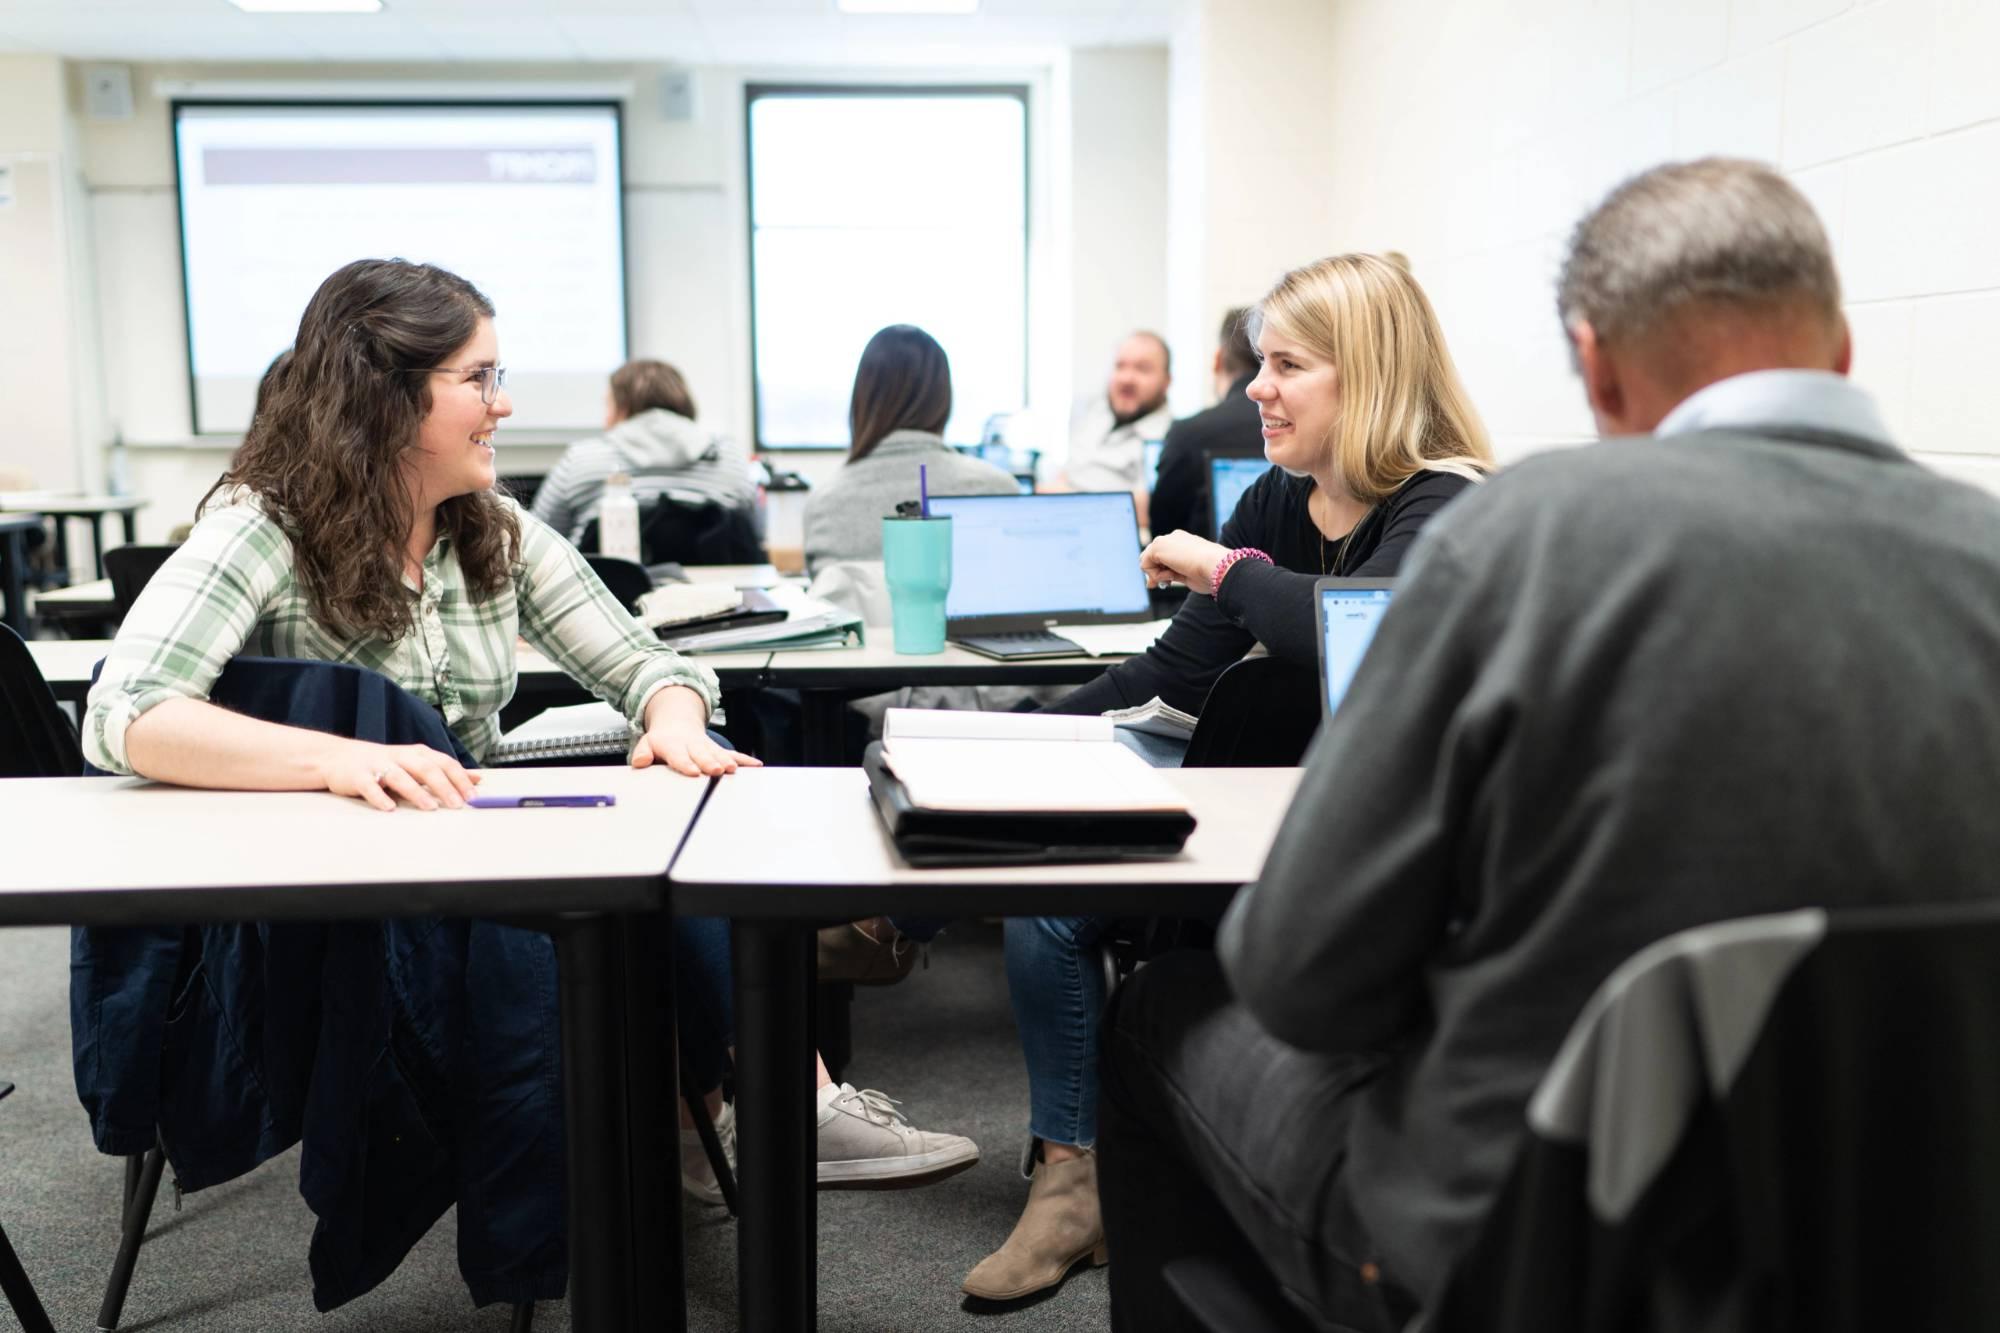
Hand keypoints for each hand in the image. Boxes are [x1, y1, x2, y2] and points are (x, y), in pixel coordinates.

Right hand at [322, 740, 480, 811]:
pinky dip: (379, 797)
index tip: (473, 796)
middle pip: (426, 768)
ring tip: (430, 807)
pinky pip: (369, 787)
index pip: (443, 763)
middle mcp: (400, 756)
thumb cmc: (384, 764)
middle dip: (444, 786)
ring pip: (399, 776)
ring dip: (416, 792)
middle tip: (457, 804)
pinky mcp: (357, 776)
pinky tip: (389, 808)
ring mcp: (377, 765)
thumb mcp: (416, 763)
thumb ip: (445, 771)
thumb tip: (477, 779)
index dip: (459, 778)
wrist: (337, 757)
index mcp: (417, 754)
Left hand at [634, 686, 763, 776]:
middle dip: (710, 762)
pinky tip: (755, 765)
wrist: (677, 723)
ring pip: (719, 754)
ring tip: (734, 769)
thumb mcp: (647, 743)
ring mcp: (707, 747)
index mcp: (674, 745)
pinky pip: (733, 754)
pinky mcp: (718, 750)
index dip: (686, 764)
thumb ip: (642, 753)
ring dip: (728, 761)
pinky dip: (745, 760)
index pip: (679, 756)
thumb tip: (639, 762)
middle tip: (717, 770)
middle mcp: (693, 746)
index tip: (693, 772)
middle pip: (702, 755)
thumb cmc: (663, 740)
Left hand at [1140, 530, 1228, 593]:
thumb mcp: (1187, 575)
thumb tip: (1150, 583)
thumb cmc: (1209, 573)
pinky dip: (1155, 575)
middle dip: (1155, 572)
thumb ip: (1170, 575)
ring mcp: (1165, 540)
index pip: (1163, 556)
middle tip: (1167, 584)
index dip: (1161, 571)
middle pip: (1152, 557)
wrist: (1216, 565)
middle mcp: (1174, 538)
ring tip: (1172, 579)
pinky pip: (1145, 565)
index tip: (1168, 582)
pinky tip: (1170, 575)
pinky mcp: (1158, 546)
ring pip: (1147, 560)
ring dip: (1157, 574)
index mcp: (1184, 542)